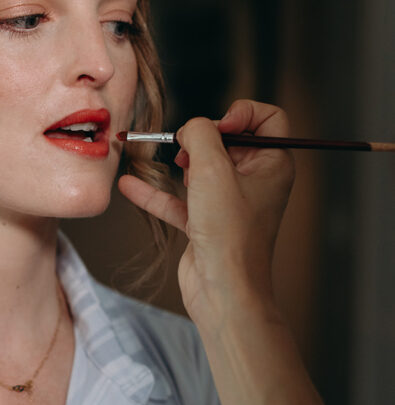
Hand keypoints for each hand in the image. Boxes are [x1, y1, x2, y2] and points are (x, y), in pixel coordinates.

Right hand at [118, 100, 294, 329]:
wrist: (223, 291)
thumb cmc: (229, 234)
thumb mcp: (213, 169)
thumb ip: (200, 134)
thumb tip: (190, 127)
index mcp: (273, 165)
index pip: (267, 120)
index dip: (241, 114)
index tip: (218, 127)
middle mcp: (255, 183)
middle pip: (230, 141)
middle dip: (205, 139)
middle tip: (189, 148)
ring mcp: (229, 204)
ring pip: (204, 170)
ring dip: (183, 164)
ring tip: (171, 164)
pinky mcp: (206, 224)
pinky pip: (179, 200)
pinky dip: (158, 193)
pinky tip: (130, 185)